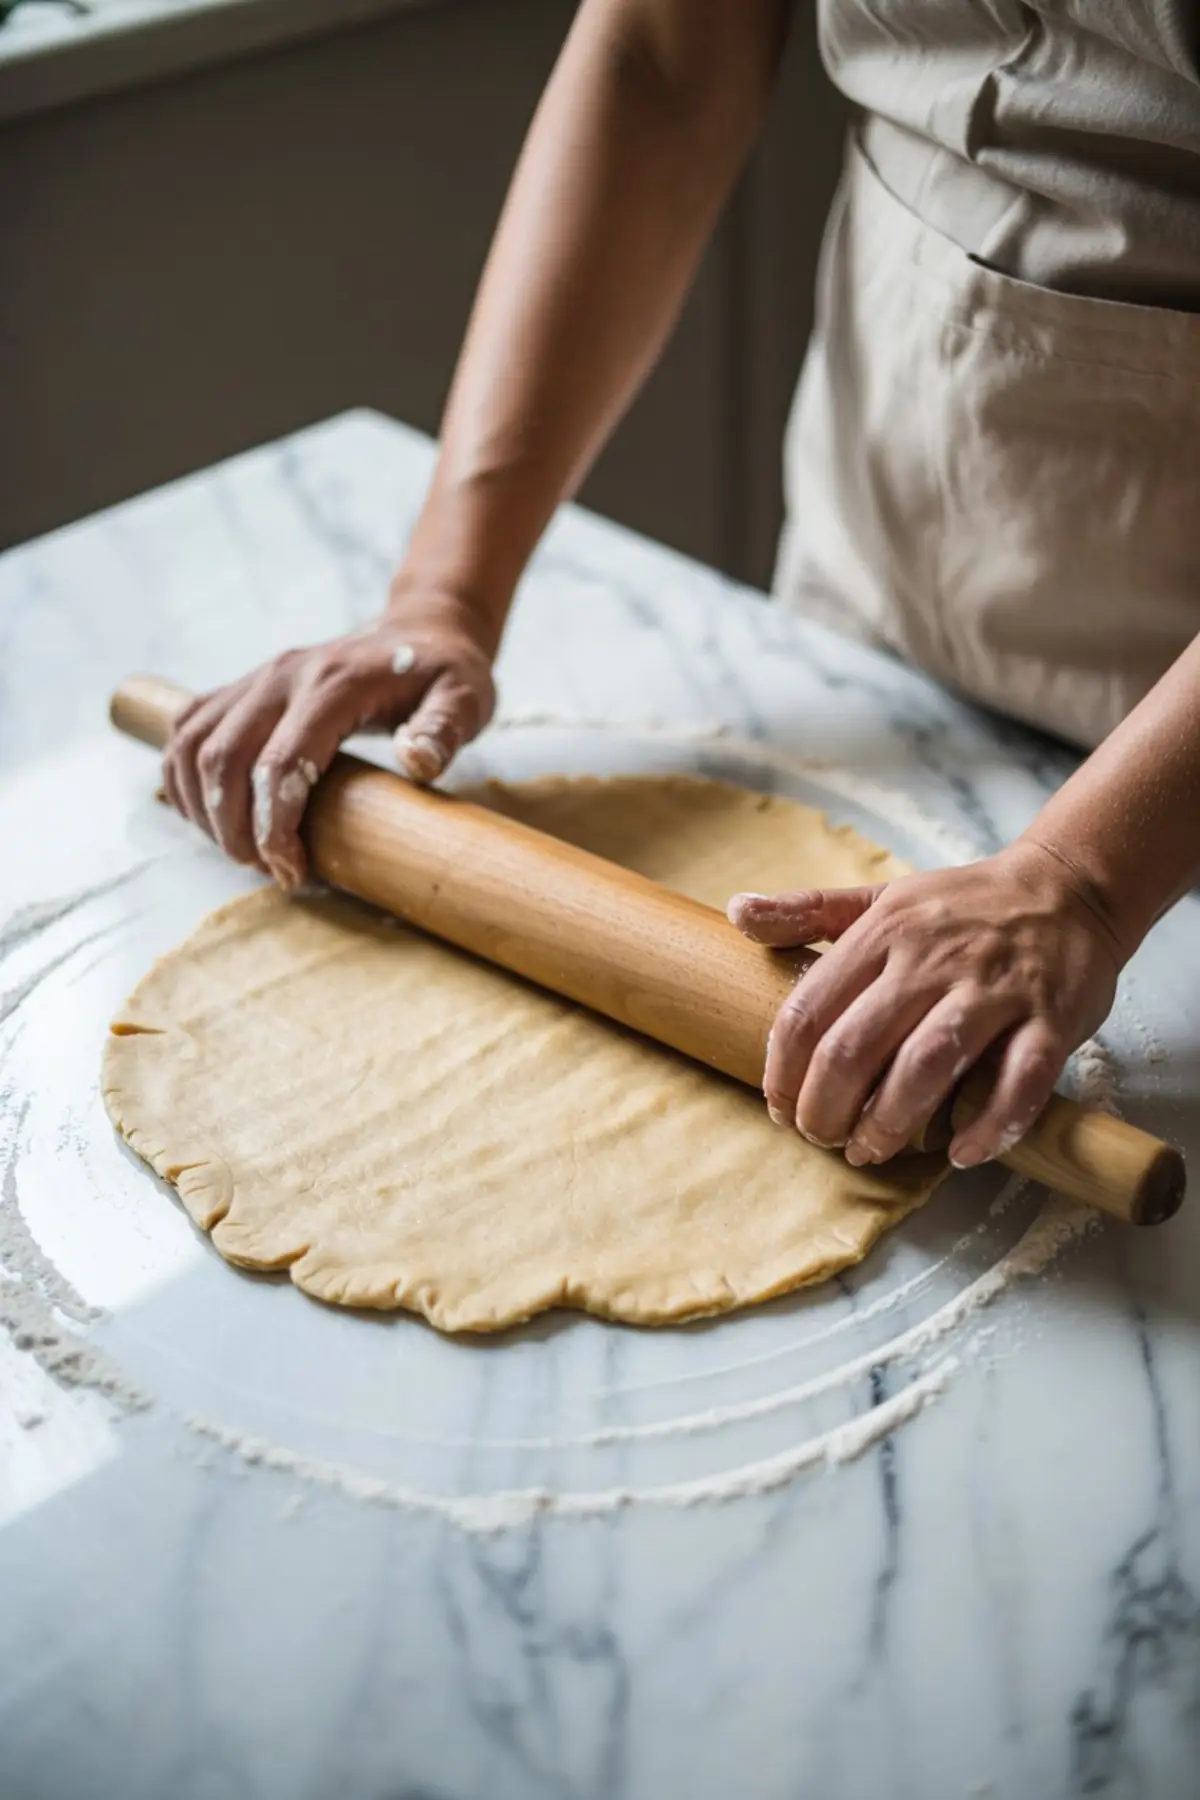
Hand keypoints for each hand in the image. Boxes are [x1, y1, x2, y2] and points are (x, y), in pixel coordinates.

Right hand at [162, 586, 496, 889]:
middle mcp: (283, 675)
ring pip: (192, 746)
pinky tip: (210, 815)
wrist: (421, 630)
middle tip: (266, 869)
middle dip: (233, 828)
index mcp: (334, 683)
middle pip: (223, 758)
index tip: (292, 870)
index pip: (281, 761)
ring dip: (202, 808)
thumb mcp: (465, 699)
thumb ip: (445, 730)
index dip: (275, 825)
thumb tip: (419, 762)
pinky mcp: (242, 687)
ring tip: (241, 850)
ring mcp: (256, 678)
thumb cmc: (444, 674)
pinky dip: (184, 778)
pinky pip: (188, 729)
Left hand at [727, 840, 1125, 1168]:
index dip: (782, 1073)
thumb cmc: (964, 905)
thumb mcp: (882, 897)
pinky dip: (988, 1125)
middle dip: (826, 1108)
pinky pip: (1019, 1082)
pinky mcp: (1050, 1018)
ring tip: (870, 1151)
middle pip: (855, 1047)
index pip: (808, 1012)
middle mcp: (932, 959)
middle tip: (820, 1138)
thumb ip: (810, 911)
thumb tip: (737, 912)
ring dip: (890, 1122)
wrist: (1070, 887)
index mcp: (883, 932)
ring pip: (927, 1066)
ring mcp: (993, 990)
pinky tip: (960, 1153)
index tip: (780, 1108)